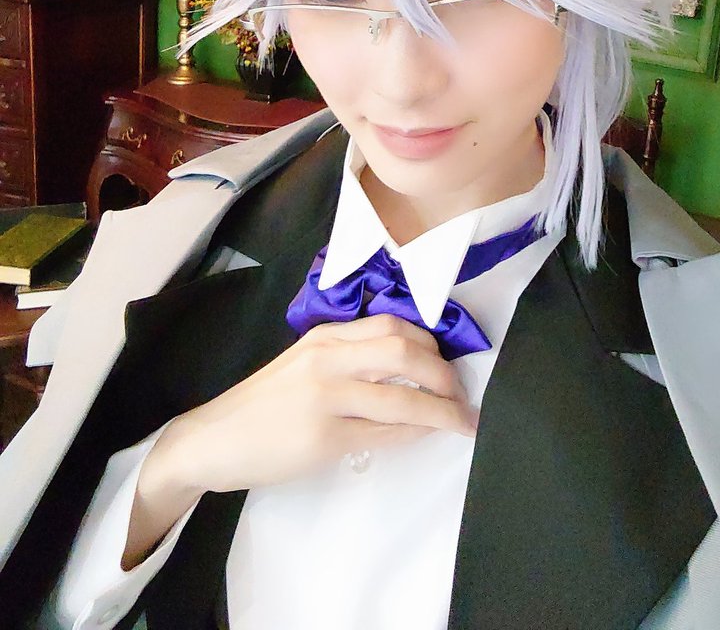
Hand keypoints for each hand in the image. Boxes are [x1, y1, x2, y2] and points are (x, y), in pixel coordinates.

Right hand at [157, 313, 475, 484]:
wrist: (212, 439)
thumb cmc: (263, 405)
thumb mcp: (304, 363)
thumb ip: (347, 357)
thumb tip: (406, 367)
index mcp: (325, 336)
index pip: (392, 324)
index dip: (431, 341)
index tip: (448, 358)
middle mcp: (327, 358)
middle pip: (405, 352)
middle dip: (444, 373)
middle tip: (461, 392)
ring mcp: (326, 397)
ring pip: (403, 398)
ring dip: (443, 411)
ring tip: (462, 421)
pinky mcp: (324, 437)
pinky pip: (385, 433)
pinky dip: (416, 433)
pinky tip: (427, 435)